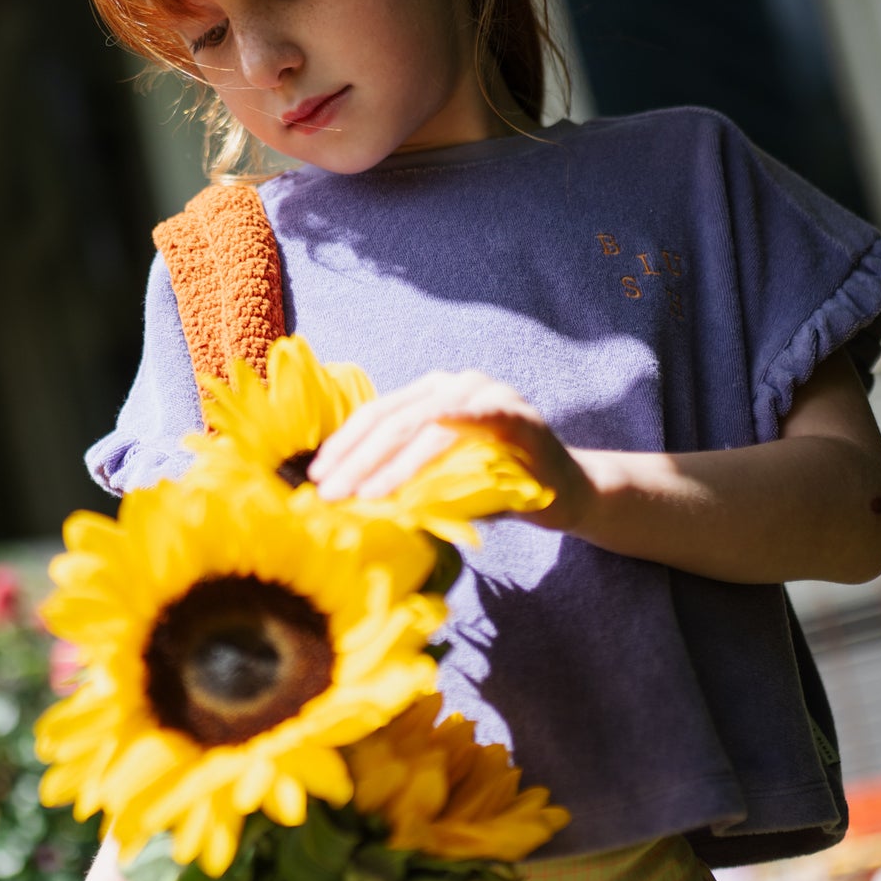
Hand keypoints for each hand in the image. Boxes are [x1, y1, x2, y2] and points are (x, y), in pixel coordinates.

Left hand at [307, 370, 591, 530]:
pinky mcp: (518, 415)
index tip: (315, 478)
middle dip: (357, 459)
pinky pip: (480, 418)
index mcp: (430, 392)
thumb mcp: (440, 480)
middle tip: (328, 493)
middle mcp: (456, 384)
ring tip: (365, 495)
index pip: (376, 415)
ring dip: (393, 464)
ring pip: (428, 425)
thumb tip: (344, 496)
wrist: (566, 492)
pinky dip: (454, 425)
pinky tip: (425, 443)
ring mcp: (488, 394)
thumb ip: (402, 477)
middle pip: (395, 420)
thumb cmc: (496, 487)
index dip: (343, 446)